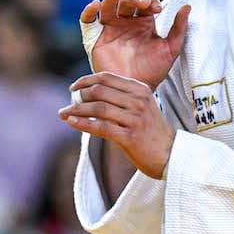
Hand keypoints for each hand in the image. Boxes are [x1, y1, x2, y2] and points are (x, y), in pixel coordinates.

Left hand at [59, 71, 175, 178]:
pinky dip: (83, 124)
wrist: (171, 155)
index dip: (86, 80)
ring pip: (98, 108)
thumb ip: (122, 96)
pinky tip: (71, 122)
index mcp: (140, 90)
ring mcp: (135, 119)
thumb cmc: (151, 132)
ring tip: (63, 114)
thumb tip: (91, 91)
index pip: (107, 77)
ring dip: (75, 110)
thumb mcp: (142, 107)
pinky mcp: (130, 137)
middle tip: (67, 103)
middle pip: (99, 91)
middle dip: (78, 96)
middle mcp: (138, 101)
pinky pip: (101, 127)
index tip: (73, 87)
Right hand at [82, 0, 189, 89]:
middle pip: (126, 0)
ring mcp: (110, 29)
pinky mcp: (95, 39)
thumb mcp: (170, 49)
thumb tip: (187, 6)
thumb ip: (179, 28)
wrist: (134, 91)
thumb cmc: (153, 72)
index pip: (144, 1)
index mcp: (143, 23)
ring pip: (108, 5)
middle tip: (144, 3)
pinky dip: (89, 11)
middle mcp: (125, 23)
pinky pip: (88, 21)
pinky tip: (95, 5)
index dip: (150, 0)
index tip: (157, 8)